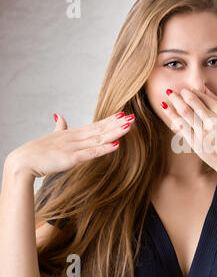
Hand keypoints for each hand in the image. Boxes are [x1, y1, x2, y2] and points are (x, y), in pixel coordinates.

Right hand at [5, 112, 134, 177]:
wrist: (22, 161)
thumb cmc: (37, 152)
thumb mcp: (51, 137)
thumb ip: (59, 127)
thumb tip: (59, 115)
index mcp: (72, 134)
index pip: (95, 125)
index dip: (110, 120)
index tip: (123, 114)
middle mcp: (75, 138)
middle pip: (100, 129)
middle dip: (117, 124)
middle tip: (133, 117)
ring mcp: (73, 147)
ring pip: (98, 139)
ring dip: (115, 132)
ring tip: (129, 126)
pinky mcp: (71, 159)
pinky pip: (91, 153)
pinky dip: (104, 149)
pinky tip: (116, 145)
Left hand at [160, 84, 216, 173]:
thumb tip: (205, 88)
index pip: (204, 97)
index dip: (193, 91)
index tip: (186, 90)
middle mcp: (213, 122)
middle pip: (193, 102)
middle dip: (181, 94)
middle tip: (173, 90)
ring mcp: (204, 133)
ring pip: (184, 112)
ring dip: (174, 101)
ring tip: (168, 95)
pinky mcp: (196, 143)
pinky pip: (181, 126)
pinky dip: (172, 115)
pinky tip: (165, 108)